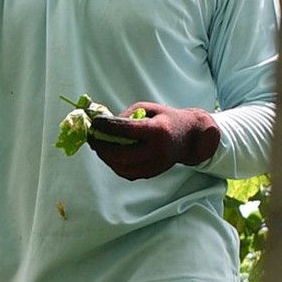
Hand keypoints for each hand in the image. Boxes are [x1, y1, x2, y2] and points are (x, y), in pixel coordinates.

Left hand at [84, 102, 219, 179]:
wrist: (189, 137)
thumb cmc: (166, 119)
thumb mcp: (148, 108)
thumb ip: (127, 116)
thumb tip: (104, 126)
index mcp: (157, 131)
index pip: (127, 130)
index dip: (107, 127)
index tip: (94, 123)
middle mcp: (157, 151)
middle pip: (122, 154)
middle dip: (102, 147)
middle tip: (92, 138)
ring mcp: (155, 165)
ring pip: (123, 167)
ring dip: (106, 158)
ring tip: (98, 147)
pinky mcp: (152, 173)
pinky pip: (128, 173)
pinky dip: (115, 165)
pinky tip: (109, 155)